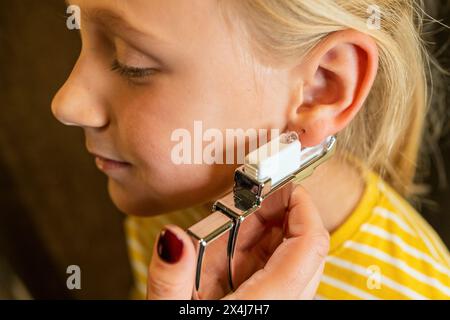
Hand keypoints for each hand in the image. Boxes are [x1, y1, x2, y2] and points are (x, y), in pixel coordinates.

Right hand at [147, 184, 329, 299]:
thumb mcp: (172, 312)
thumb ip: (170, 278)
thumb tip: (172, 239)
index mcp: (270, 302)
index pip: (310, 243)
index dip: (303, 206)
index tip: (284, 184)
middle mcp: (286, 303)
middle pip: (302, 246)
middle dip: (276, 215)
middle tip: (246, 202)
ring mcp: (280, 305)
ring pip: (289, 257)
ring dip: (263, 235)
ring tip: (230, 230)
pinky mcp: (269, 306)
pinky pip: (275, 272)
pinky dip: (255, 254)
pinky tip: (229, 256)